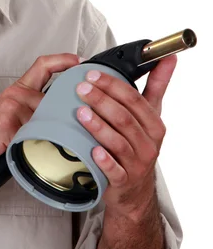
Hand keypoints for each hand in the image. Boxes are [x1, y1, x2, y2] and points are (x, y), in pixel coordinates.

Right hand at [0, 53, 79, 179]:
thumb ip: (33, 113)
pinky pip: (37, 131)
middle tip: (87, 107)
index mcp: (17, 90)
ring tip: (65, 140)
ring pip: (49, 113)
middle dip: (70, 101)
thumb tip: (60, 116)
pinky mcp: (10, 126)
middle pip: (54, 91)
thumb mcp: (11, 117)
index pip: (44, 65)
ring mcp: (13, 109)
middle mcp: (16, 94)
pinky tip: (48, 150)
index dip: (64, 60)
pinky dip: (44, 142)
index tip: (81, 61)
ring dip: (58, 128)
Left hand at [76, 55, 176, 217]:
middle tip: (81, 88)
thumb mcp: (150, 115)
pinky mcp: (123, 181)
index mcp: (154, 125)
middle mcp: (148, 144)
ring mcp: (136, 164)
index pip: (133, 99)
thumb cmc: (139, 145)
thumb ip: (157, 85)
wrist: (135, 189)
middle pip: (124, 118)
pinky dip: (104, 160)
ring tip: (80, 112)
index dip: (112, 84)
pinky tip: (92, 150)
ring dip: (98, 126)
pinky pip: (114, 171)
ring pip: (117, 142)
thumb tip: (168, 58)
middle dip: (101, 100)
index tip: (93, 74)